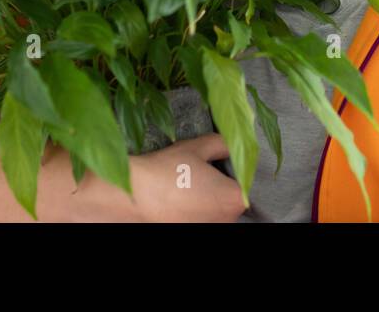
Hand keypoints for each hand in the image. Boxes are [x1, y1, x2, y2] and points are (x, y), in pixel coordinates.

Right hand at [126, 133, 247, 222]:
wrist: (132, 196)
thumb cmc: (166, 170)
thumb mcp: (198, 147)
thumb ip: (223, 144)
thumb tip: (232, 145)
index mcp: (234, 198)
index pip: (246, 183)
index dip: (233, 171)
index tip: (216, 165)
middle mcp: (227, 221)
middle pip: (232, 200)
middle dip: (220, 187)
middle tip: (198, 175)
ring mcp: (209, 231)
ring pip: (215, 212)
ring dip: (207, 202)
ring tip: (186, 189)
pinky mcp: (192, 235)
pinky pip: (200, 220)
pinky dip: (194, 213)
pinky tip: (178, 202)